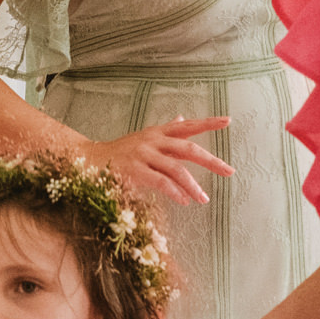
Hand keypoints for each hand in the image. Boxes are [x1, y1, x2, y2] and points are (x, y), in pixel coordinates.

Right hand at [87, 117, 231, 205]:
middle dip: (211, 161)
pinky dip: (175, 192)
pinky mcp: (134, 171)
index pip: (187, 125)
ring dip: (193, 186)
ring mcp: (143, 155)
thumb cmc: (121, 151)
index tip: (227, 121)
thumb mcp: (144, 137)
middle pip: (189, 149)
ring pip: (176, 169)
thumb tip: (182, 118)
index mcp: (158, 132)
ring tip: (204, 199)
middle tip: (229, 171)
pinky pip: (160, 182)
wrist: (90, 159)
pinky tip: (184, 201)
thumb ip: (165, 131)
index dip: (207, 122)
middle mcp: (153, 140)